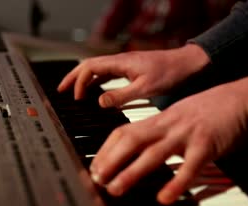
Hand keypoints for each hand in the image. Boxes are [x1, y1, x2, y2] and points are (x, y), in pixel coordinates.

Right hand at [57, 44, 209, 107]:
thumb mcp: (145, 88)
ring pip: (97, 69)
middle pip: (89, 66)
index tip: (75, 97)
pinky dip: (97, 81)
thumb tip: (100, 102)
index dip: (79, 82)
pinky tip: (97, 92)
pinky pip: (108, 73)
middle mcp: (119, 61)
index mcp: (120, 63)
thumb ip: (121, 96)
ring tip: (75, 93)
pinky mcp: (131, 69)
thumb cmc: (169, 74)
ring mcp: (124, 64)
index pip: (90, 68)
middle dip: (73, 77)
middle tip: (61, 90)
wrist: (186, 64)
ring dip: (84, 80)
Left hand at [89, 76, 247, 204]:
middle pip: (131, 140)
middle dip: (110, 160)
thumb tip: (139, 148)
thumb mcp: (177, 115)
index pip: (124, 131)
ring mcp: (186, 134)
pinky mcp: (207, 145)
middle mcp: (168, 125)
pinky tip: (165, 197)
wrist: (241, 98)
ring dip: (132, 172)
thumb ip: (159, 130)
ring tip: (116, 189)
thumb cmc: (209, 109)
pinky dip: (176, 182)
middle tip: (97, 179)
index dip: (106, 150)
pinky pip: (190, 166)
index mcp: (160, 119)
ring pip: (154, 153)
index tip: (95, 166)